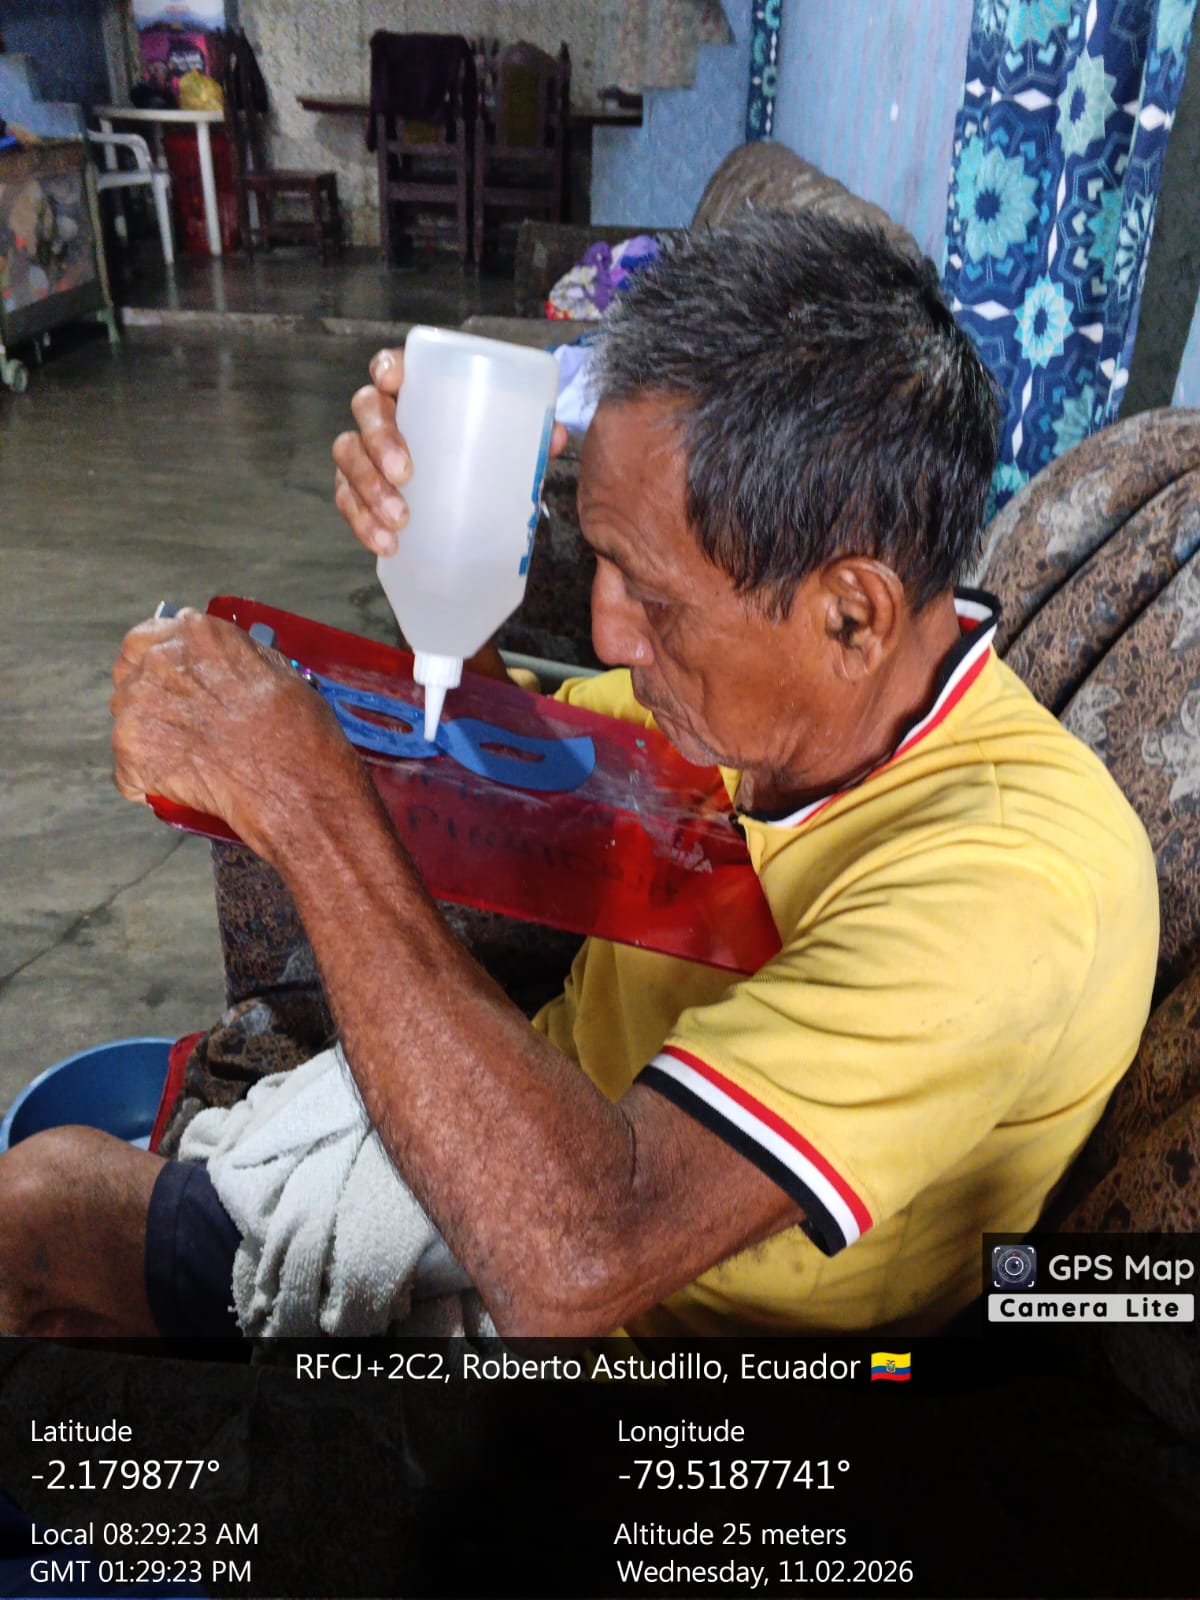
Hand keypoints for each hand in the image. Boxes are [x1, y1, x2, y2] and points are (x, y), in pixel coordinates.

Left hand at [110, 610, 360, 860]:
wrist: (291, 779)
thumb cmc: (296, 728)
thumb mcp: (273, 667)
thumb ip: (230, 658)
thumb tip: (219, 666)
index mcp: (194, 634)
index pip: (147, 639)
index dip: (156, 663)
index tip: (169, 681)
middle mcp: (158, 660)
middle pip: (130, 677)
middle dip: (151, 701)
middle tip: (182, 726)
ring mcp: (138, 706)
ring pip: (129, 723)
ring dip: (152, 741)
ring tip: (190, 760)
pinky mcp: (131, 751)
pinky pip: (130, 771)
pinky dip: (151, 782)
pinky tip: (185, 785)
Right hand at [332, 346, 568, 556]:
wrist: (468, 502)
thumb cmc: (483, 454)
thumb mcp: (509, 443)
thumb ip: (531, 435)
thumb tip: (556, 435)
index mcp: (418, 389)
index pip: (391, 364)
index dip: (386, 369)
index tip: (394, 383)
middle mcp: (387, 413)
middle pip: (365, 408)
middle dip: (379, 440)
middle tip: (404, 475)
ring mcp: (367, 451)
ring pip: (348, 455)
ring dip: (367, 487)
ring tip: (399, 521)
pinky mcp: (359, 489)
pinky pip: (347, 499)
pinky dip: (362, 523)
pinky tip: (385, 544)